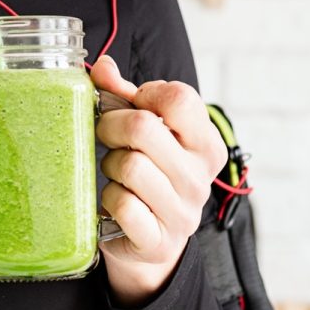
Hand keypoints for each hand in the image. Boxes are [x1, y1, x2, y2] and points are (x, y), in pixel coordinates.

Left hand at [89, 54, 227, 306]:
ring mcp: (182, 212)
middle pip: (143, 127)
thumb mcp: (144, 132)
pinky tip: (115, 202)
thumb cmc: (147, 174)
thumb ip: (124, 96)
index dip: (145, 94)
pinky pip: (122, 205)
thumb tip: (103, 67)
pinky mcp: (158, 241)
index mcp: (206, 144)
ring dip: (110, 165)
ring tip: (115, 173)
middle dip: (111, 125)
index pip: (180, 98)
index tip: (133, 106)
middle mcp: (200, 178)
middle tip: (105, 135)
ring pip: (129, 166)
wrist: (151, 242)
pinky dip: (109, 200)